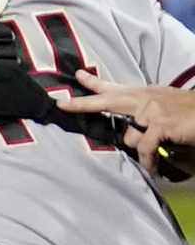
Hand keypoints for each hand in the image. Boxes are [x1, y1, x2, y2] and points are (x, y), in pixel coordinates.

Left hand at [61, 69, 194, 173]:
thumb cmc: (189, 114)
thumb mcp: (163, 107)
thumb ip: (143, 115)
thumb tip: (127, 133)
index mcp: (145, 94)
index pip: (114, 88)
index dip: (94, 83)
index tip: (77, 76)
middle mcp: (144, 99)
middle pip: (107, 100)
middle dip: (83, 104)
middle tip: (62, 105)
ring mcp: (151, 110)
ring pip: (129, 135)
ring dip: (140, 149)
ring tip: (151, 157)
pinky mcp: (159, 124)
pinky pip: (144, 148)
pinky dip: (148, 161)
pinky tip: (152, 169)